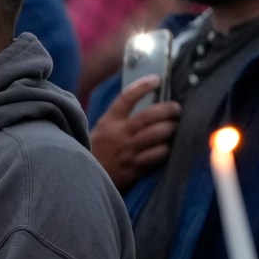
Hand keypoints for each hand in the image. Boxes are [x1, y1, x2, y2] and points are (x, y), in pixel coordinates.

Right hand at [88, 76, 177, 191]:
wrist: (83, 179)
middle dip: (166, 110)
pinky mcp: (133, 168)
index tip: (157, 79)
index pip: (126, 98)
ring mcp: (126, 152)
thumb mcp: (101, 129)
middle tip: (176, 108)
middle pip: (147, 117)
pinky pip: (155, 156)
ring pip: (155, 135)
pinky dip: (164, 150)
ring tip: (175, 127)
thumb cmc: (96, 151)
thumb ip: (118, 118)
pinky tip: (167, 147)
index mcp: (109, 122)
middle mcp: (118, 134)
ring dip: (169, 129)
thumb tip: (145, 102)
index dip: (143, 86)